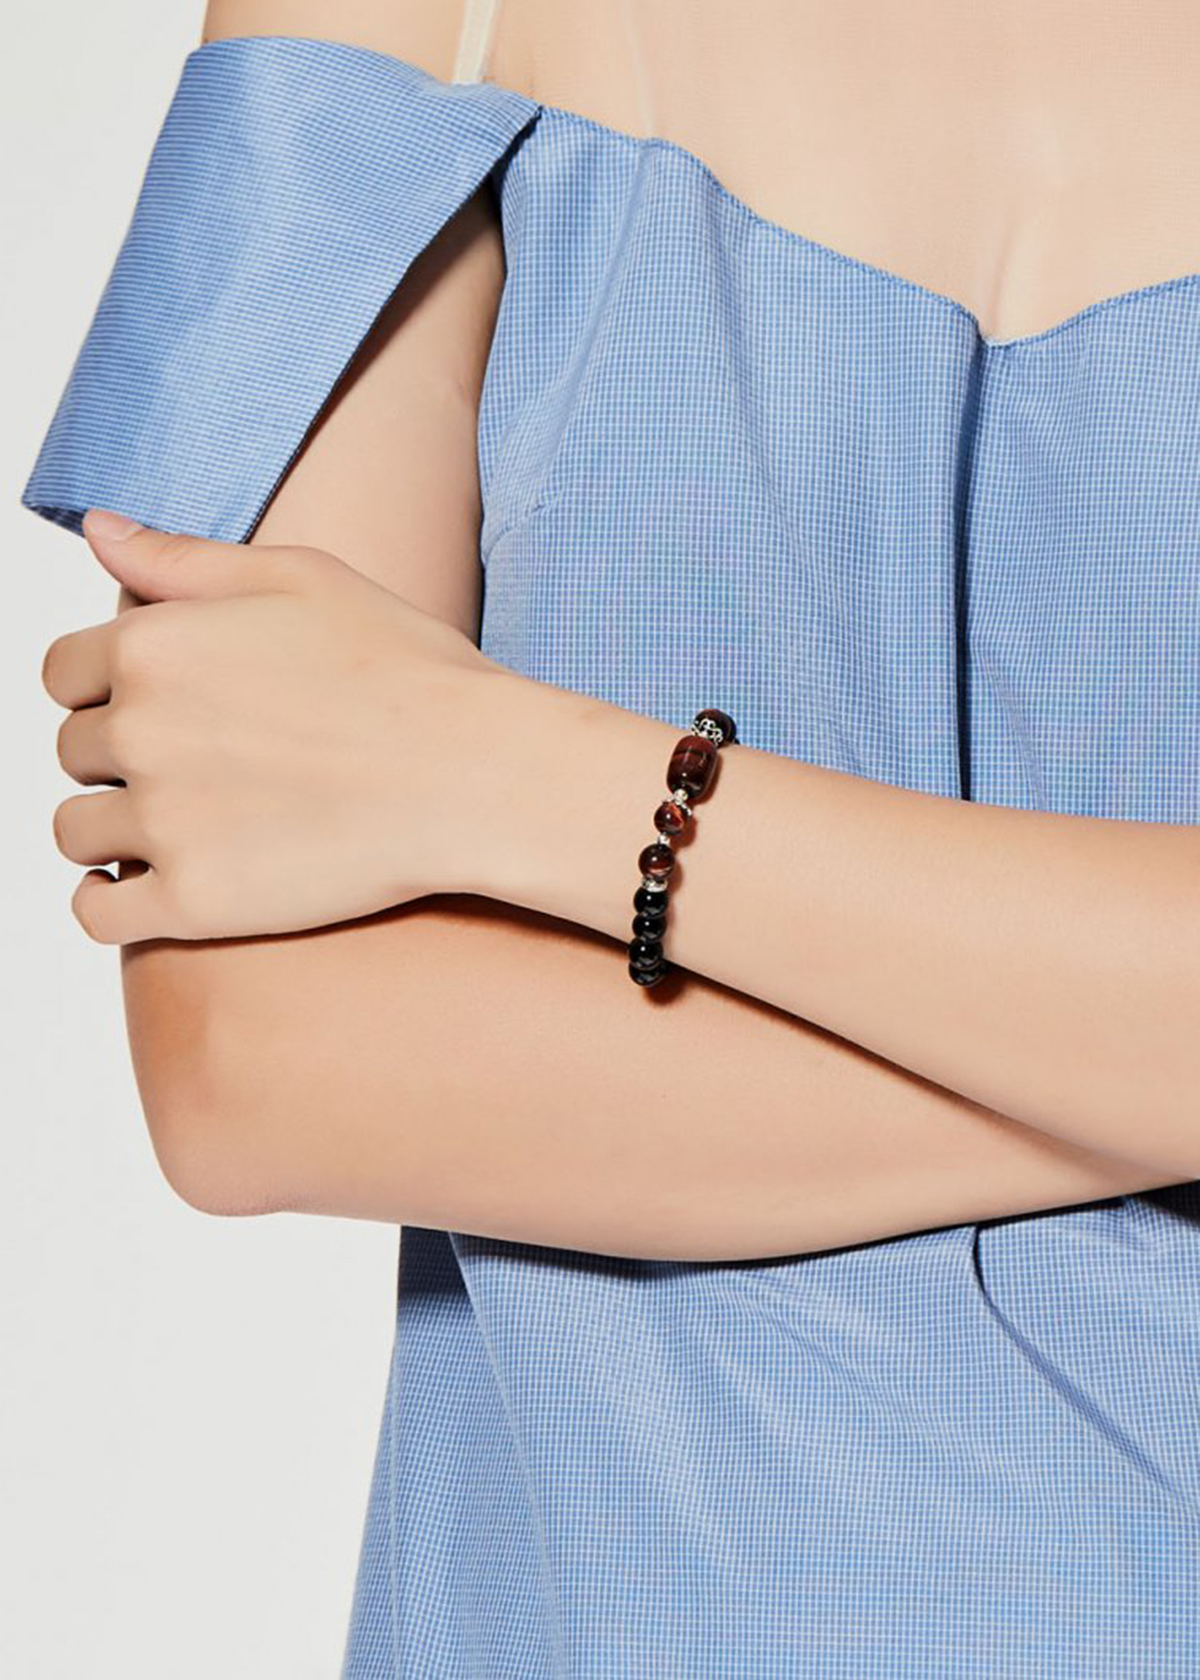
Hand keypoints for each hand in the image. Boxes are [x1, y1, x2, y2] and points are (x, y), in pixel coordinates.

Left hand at [43, 509, 504, 943]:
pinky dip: (113, 903)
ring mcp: (163, 822)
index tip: (162, 708)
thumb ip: (184, 558)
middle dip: (121, 758)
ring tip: (186, 827)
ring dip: (114, 830)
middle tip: (203, 768)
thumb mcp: (300, 577)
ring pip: (75, 832)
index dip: (106, 688)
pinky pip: (97, 914)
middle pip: (73, 751)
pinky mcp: (194, 901)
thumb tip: (96, 529)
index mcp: (152, 646)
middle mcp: (140, 731)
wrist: (474, 775)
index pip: (63, 671)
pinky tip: (161, 886)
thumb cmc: (406, 671)